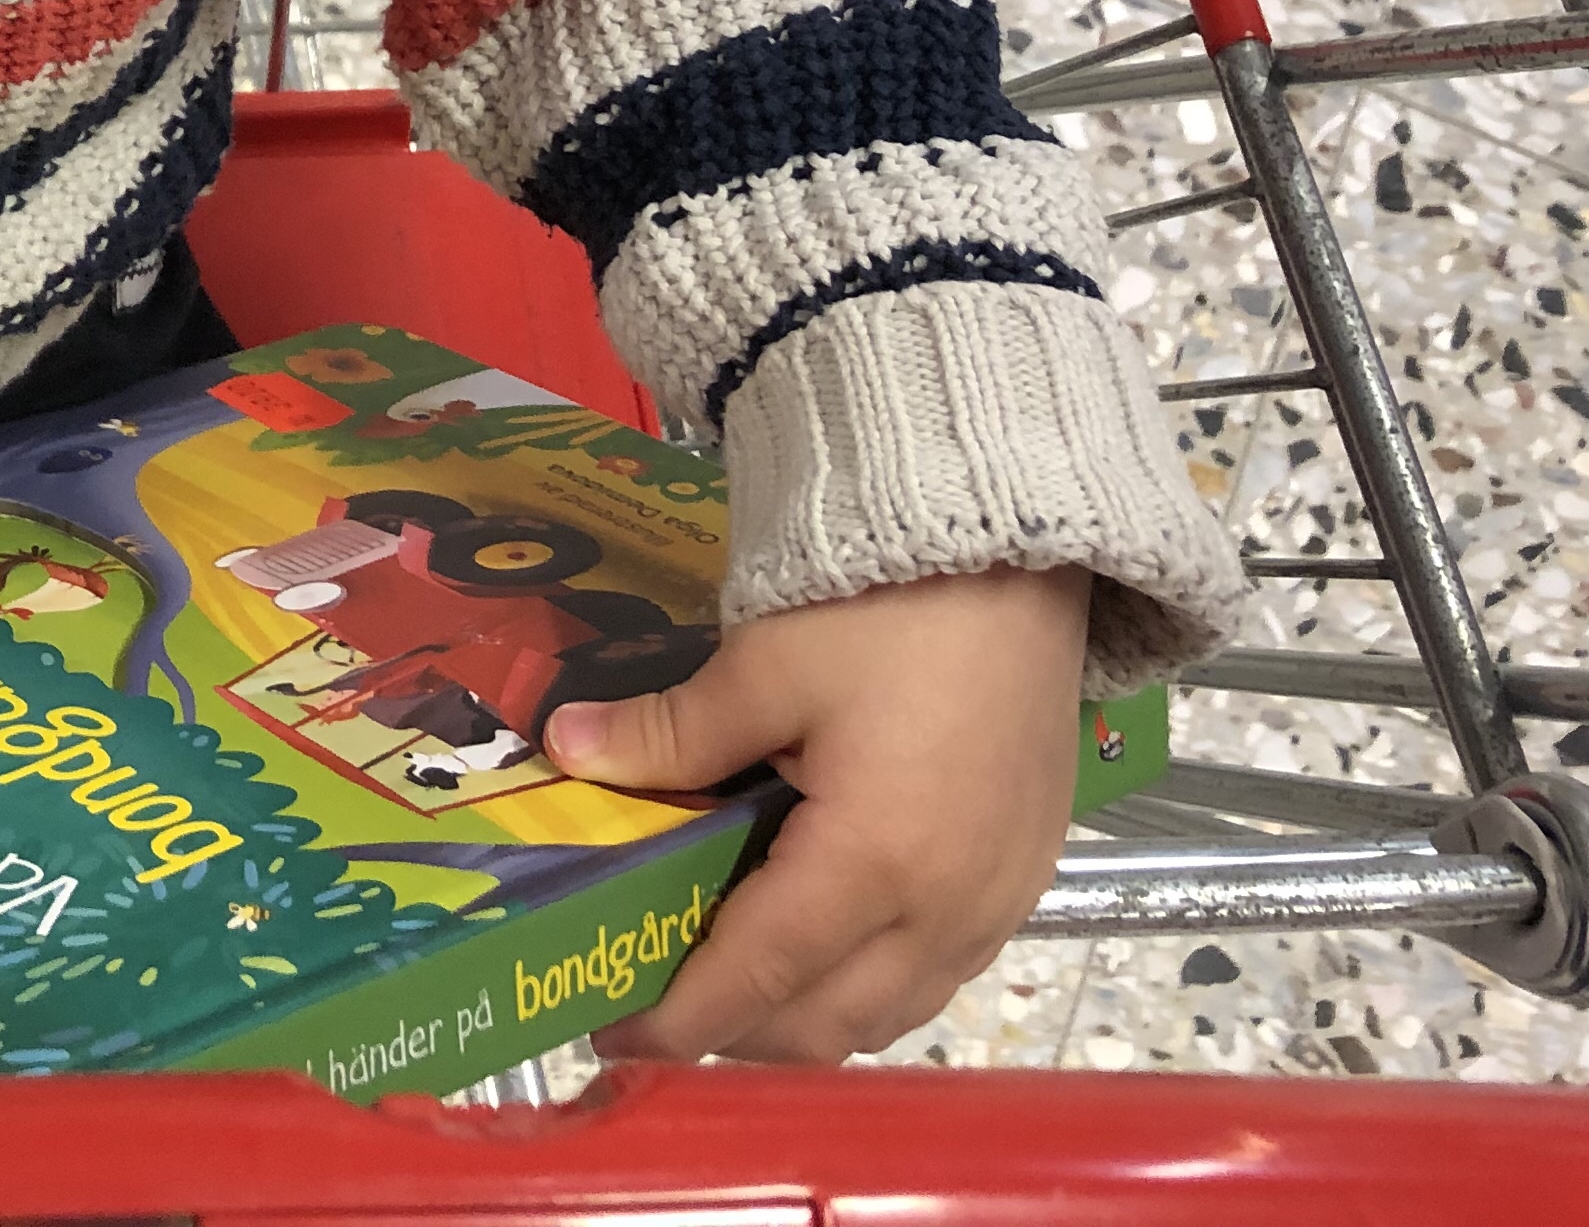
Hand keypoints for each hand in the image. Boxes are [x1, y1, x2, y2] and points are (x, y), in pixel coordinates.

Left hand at [541, 563, 1088, 1062]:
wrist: (1017, 554)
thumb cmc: (890, 608)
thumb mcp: (762, 667)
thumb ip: (667, 733)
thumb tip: (567, 750)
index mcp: (873, 864)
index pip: (758, 977)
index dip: (679, 1018)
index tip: (611, 1034)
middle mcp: (945, 911)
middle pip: (824, 1022)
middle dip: (733, 1031)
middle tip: (656, 1000)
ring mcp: (994, 904)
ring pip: (887, 1015)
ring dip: (802, 1017)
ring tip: (726, 979)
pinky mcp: (1021, 880)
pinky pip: (935, 977)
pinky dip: (866, 986)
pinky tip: (816, 943)